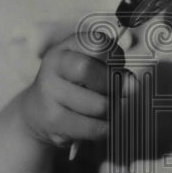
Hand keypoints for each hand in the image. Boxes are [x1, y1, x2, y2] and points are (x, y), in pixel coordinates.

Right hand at [18, 30, 126, 149]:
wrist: (39, 111)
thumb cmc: (74, 84)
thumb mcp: (89, 66)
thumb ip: (112, 68)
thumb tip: (132, 84)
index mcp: (67, 47)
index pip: (98, 44)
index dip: (116, 58)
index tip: (118, 69)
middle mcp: (54, 65)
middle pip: (88, 69)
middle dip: (113, 84)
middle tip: (121, 93)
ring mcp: (50, 93)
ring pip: (98, 104)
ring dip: (112, 110)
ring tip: (109, 109)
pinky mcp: (52, 120)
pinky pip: (92, 127)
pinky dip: (105, 128)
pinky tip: (103, 124)